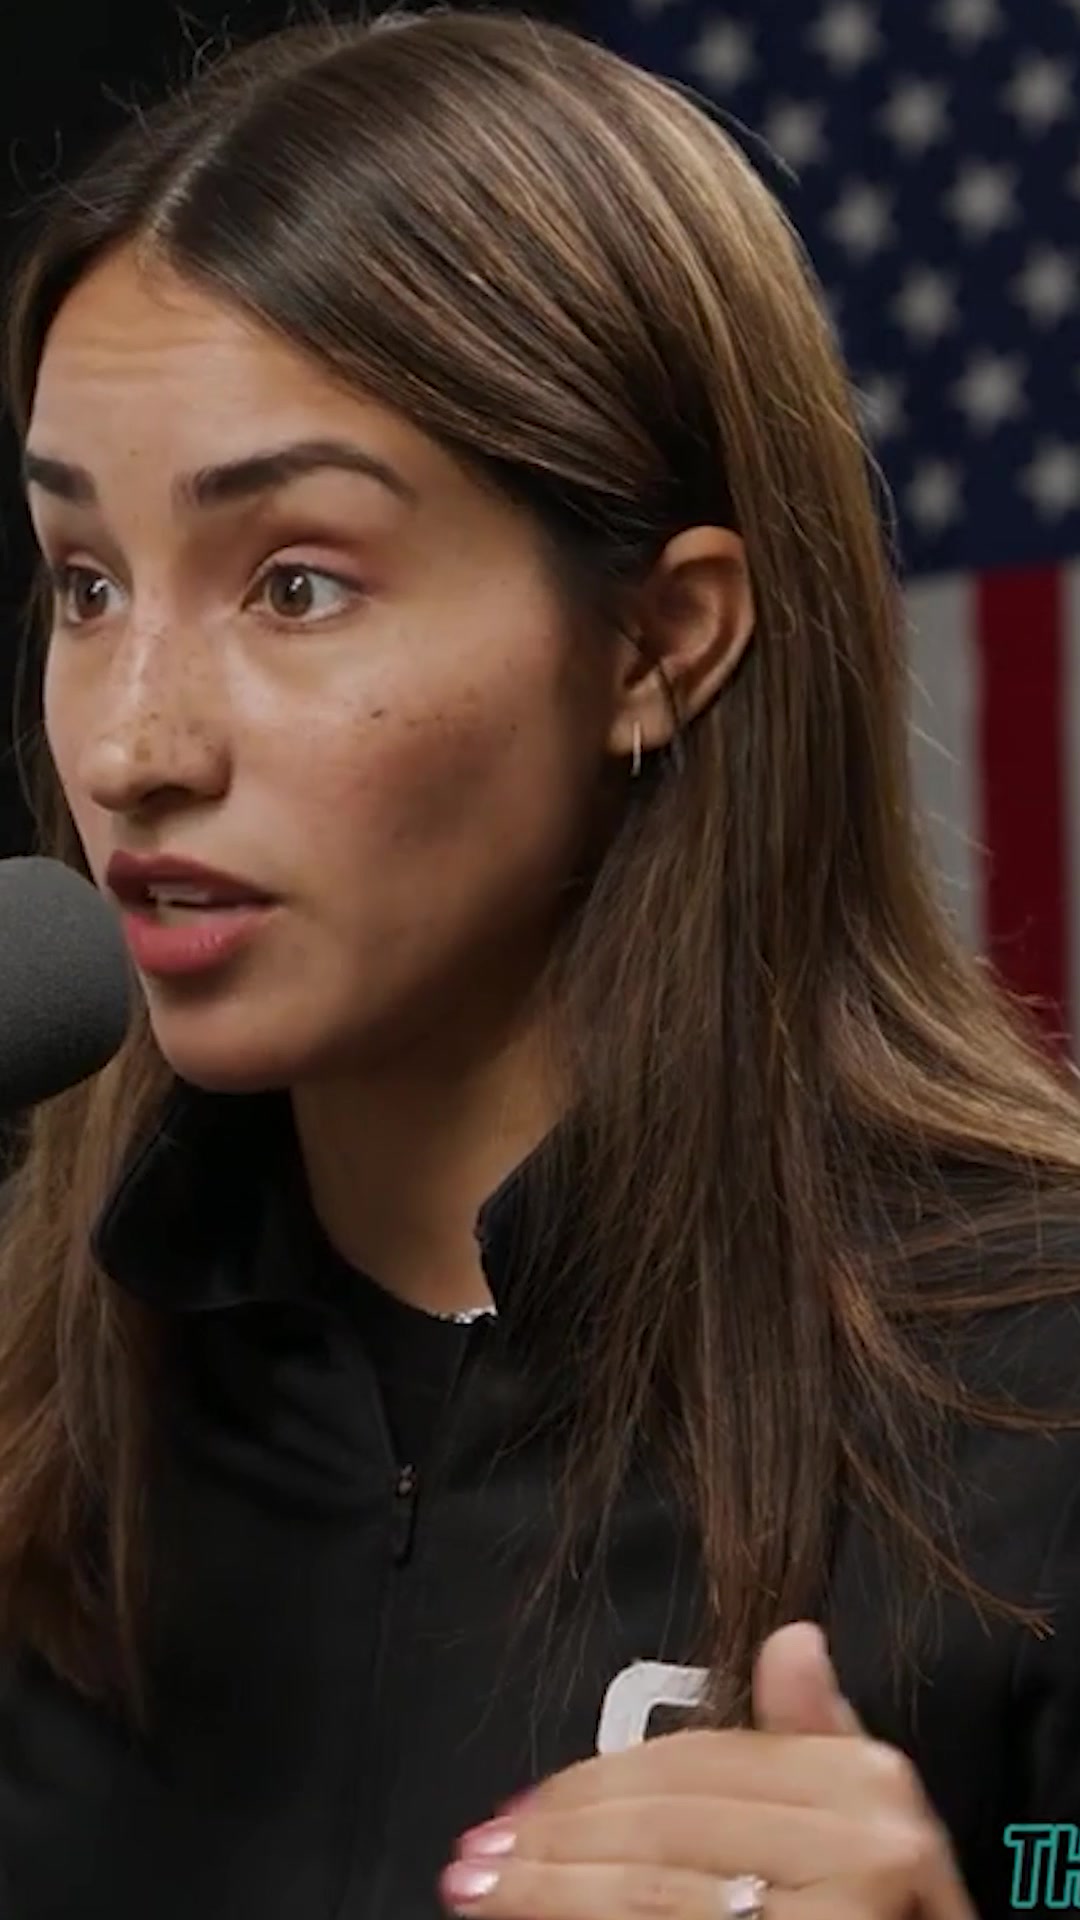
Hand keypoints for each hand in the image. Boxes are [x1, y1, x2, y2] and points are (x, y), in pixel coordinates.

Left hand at [439, 1622, 974, 1918]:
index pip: (699, 1763)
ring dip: (550, 1882)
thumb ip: (812, 1739)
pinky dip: (583, 1912)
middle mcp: (864, 1828)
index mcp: (868, 1775)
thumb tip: (793, 1637)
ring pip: (655, 1881)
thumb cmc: (877, 1915)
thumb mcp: (856, 1825)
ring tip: (478, 1888)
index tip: (521, 1803)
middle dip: (558, 1833)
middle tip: (476, 1851)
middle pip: (669, 1819)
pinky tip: (531, 1913)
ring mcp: (840, 1897)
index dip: (599, 1778)